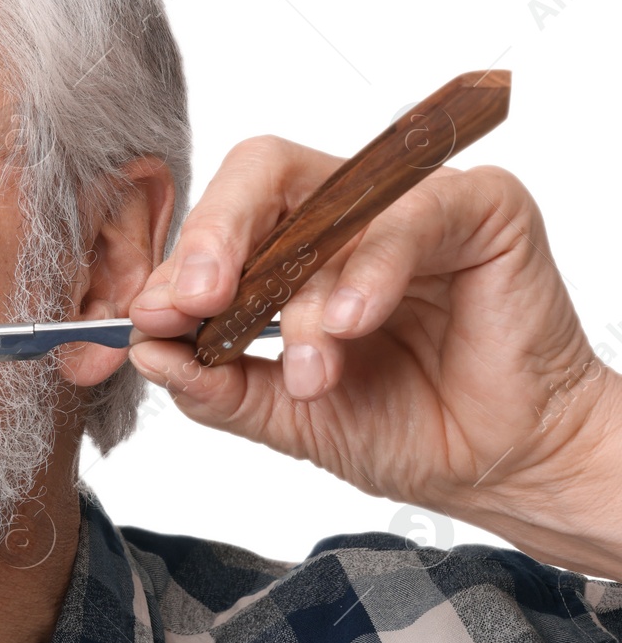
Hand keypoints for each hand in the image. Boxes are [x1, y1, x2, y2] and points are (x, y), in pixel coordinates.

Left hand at [126, 136, 621, 578]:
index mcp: (291, 245)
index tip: (149, 317)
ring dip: (302, 298)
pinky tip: (350, 324)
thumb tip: (143, 347)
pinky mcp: (480, 208)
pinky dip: (369, 272)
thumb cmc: (401, 426)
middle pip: (259, 175)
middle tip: (193, 301)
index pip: (220, 221)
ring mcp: (410, 203)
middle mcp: (346, 212)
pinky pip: (410, 217)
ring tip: (310, 370)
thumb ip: (213, 381)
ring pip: (329, 207)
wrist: (500, 467)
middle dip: (213, 238)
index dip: (178, 263)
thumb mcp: (281, 413)